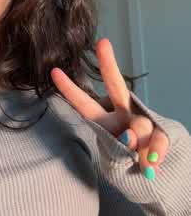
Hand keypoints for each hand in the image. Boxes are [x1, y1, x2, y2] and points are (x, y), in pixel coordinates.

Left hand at [50, 38, 168, 179]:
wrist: (153, 171)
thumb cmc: (126, 161)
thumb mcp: (118, 159)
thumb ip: (124, 148)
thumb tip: (134, 137)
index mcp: (103, 120)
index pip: (84, 103)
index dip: (69, 89)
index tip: (54, 71)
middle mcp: (121, 114)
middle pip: (115, 86)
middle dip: (108, 65)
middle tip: (102, 44)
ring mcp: (141, 119)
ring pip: (140, 124)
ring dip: (140, 144)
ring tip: (140, 160)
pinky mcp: (161, 129)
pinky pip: (158, 139)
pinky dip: (155, 152)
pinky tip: (152, 163)